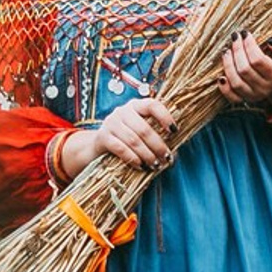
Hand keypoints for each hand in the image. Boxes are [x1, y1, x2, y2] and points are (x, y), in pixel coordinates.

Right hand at [61, 97, 177, 174]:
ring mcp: (111, 123)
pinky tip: (141, 166)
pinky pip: (121, 149)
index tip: (174, 131)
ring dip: (147, 155)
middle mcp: (122, 111)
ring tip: (155, 165)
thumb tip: (173, 154)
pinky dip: (133, 159)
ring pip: (133, 140)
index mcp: (135, 105)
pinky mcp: (103, 137)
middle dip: (157, 145)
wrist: (97, 146)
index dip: (165, 117)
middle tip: (166, 158)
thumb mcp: (138, 131)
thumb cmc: (125, 138)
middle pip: (144, 128)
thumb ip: (154, 136)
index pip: (152, 105)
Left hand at [219, 32, 271, 110]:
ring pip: (236, 82)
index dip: (249, 46)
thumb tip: (271, 42)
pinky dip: (224, 88)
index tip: (246, 34)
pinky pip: (232, 97)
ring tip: (227, 51)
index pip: (258, 60)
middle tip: (235, 38)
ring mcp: (255, 96)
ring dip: (228, 65)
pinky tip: (221, 76)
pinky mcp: (246, 99)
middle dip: (237, 51)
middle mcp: (266, 88)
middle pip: (245, 70)